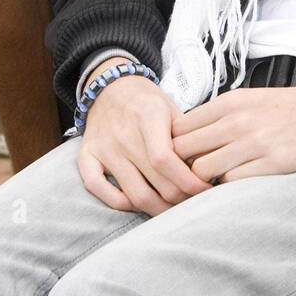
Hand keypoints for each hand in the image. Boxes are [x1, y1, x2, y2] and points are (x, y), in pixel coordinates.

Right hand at [79, 69, 212, 214]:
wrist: (110, 87)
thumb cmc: (148, 102)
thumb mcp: (172, 108)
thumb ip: (188, 137)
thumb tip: (209, 168)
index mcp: (147, 117)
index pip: (165, 160)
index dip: (188, 181)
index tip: (205, 189)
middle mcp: (123, 135)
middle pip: (155, 182)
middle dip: (180, 198)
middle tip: (194, 200)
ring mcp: (103, 148)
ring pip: (133, 194)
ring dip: (158, 208)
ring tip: (174, 208)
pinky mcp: (86, 156)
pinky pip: (97, 188)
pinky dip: (120, 203)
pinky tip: (138, 203)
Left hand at [171, 80, 295, 183]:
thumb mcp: (253, 100)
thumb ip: (221, 117)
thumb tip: (188, 139)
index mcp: (230, 102)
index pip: (178, 128)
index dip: (173, 147)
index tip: (179, 159)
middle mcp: (237, 120)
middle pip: (182, 150)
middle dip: (180, 168)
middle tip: (187, 180)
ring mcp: (255, 143)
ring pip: (202, 170)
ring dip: (204, 181)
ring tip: (212, 186)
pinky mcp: (273, 164)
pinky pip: (231, 182)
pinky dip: (229, 188)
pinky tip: (238, 186)